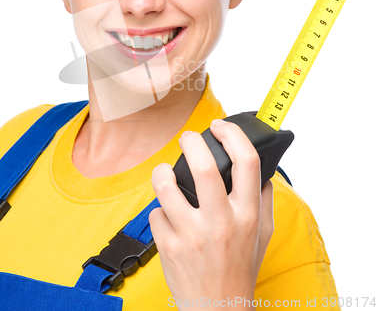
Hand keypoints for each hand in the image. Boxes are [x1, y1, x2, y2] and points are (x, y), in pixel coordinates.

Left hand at [149, 119, 273, 306]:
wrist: (218, 310)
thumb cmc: (240, 268)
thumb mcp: (263, 234)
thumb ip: (264, 200)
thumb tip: (260, 170)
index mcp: (247, 215)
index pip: (246, 162)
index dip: (232, 135)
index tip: (220, 127)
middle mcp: (220, 223)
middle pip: (203, 166)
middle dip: (191, 141)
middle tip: (188, 138)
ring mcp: (192, 236)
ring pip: (167, 185)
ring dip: (163, 171)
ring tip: (166, 172)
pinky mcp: (168, 247)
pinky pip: (155, 212)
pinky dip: (160, 209)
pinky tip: (168, 217)